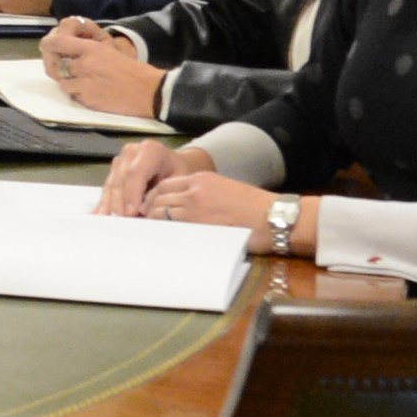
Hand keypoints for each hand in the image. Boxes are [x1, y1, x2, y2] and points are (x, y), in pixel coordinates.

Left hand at [39, 17, 166, 117]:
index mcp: (91, 49)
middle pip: (57, 65)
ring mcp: (84, 84)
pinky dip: (77, 93)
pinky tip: (89, 91)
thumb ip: (86, 50)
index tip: (46, 47)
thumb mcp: (109, 50)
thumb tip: (66, 49)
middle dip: (59, 66)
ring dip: (68, 81)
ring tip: (81, 81)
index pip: (58, 43)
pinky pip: (73, 95)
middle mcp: (84, 65)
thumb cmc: (131, 69)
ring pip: (62, 82)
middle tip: (65, 68)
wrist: (149, 91)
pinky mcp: (87, 100)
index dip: (48, 45)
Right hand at [95, 139, 189, 216]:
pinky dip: (105, 202)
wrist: (173, 164)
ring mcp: (120, 160)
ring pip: (111, 184)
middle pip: (121, 179)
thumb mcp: (179, 181)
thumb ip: (163, 194)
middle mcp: (132, 152)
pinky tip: (101, 214)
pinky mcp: (113, 170)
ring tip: (109, 221)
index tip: (131, 212)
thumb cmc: (178, 173)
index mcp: (151, 150)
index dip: (131, 193)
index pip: (136, 172)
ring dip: (110, 204)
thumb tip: (146, 212)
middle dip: (120, 202)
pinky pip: (108, 187)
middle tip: (122, 220)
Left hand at [140, 168, 283, 235]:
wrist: (273, 217)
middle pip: (158, 196)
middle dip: (148, 208)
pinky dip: (161, 230)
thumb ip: (203, 196)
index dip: (154, 197)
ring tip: (149, 232)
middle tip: (143, 222)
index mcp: (201, 179)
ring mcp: (194, 205)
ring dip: (152, 220)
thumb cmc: (255, 209)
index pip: (166, 185)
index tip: (149, 209)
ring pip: (160, 210)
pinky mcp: (197, 222)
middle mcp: (194, 188)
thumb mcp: (225, 192)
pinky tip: (159, 237)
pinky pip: (170, 225)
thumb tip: (186, 210)